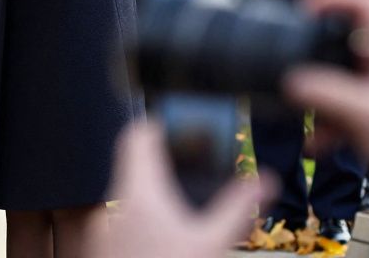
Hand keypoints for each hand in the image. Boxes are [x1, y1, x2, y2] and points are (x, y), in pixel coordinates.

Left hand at [86, 123, 272, 257]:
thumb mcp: (213, 245)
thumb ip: (237, 208)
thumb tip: (264, 180)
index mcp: (137, 193)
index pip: (137, 136)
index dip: (160, 124)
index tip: (185, 123)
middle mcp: (114, 206)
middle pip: (135, 164)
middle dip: (167, 161)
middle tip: (200, 162)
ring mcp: (104, 229)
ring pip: (130, 194)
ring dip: (158, 191)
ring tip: (191, 199)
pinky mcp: (105, 248)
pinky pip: (125, 220)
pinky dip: (147, 217)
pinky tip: (171, 232)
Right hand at [282, 0, 368, 203]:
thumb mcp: (365, 114)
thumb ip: (324, 94)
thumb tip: (289, 81)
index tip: (303, 6)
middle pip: (346, 34)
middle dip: (315, 47)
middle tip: (293, 55)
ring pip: (340, 71)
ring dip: (317, 91)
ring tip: (302, 112)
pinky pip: (343, 102)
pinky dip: (326, 120)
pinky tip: (317, 143)